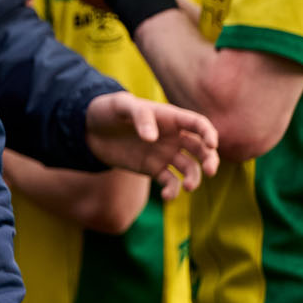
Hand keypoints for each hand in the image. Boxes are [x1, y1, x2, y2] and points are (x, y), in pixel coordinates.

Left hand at [84, 91, 216, 197]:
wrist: (90, 129)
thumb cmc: (108, 110)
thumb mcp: (121, 106)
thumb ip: (139, 116)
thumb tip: (152, 138)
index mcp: (170, 118)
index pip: (198, 124)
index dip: (209, 133)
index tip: (212, 144)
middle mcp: (173, 137)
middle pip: (201, 149)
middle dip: (210, 160)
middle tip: (210, 171)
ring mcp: (164, 154)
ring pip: (189, 168)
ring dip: (194, 178)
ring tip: (188, 187)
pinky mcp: (153, 169)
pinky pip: (170, 182)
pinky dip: (173, 190)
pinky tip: (167, 196)